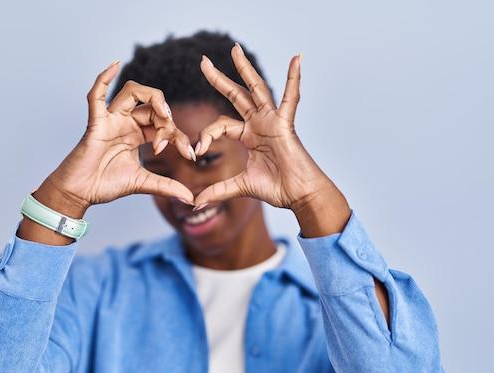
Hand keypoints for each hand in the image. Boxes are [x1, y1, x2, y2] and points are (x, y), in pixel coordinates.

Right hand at [40, 61, 195, 215]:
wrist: (80, 193)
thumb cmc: (105, 184)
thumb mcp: (143, 183)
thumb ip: (166, 186)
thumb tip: (190, 198)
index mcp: (136, 134)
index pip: (163, 125)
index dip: (179, 137)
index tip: (189, 156)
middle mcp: (125, 122)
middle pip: (152, 105)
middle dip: (168, 121)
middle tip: (174, 139)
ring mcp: (110, 120)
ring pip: (132, 92)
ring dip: (152, 97)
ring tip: (165, 114)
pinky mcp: (95, 123)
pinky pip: (96, 96)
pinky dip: (103, 78)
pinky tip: (115, 64)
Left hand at [193, 44, 332, 209]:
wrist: (298, 195)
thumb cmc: (278, 189)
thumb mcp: (241, 186)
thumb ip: (218, 190)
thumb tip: (195, 201)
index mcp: (249, 136)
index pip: (221, 126)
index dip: (205, 135)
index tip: (196, 152)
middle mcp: (259, 124)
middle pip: (236, 95)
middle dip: (219, 79)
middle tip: (203, 61)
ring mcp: (272, 121)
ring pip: (256, 89)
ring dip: (245, 69)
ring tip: (234, 49)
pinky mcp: (285, 124)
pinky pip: (291, 98)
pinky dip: (294, 78)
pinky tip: (296, 58)